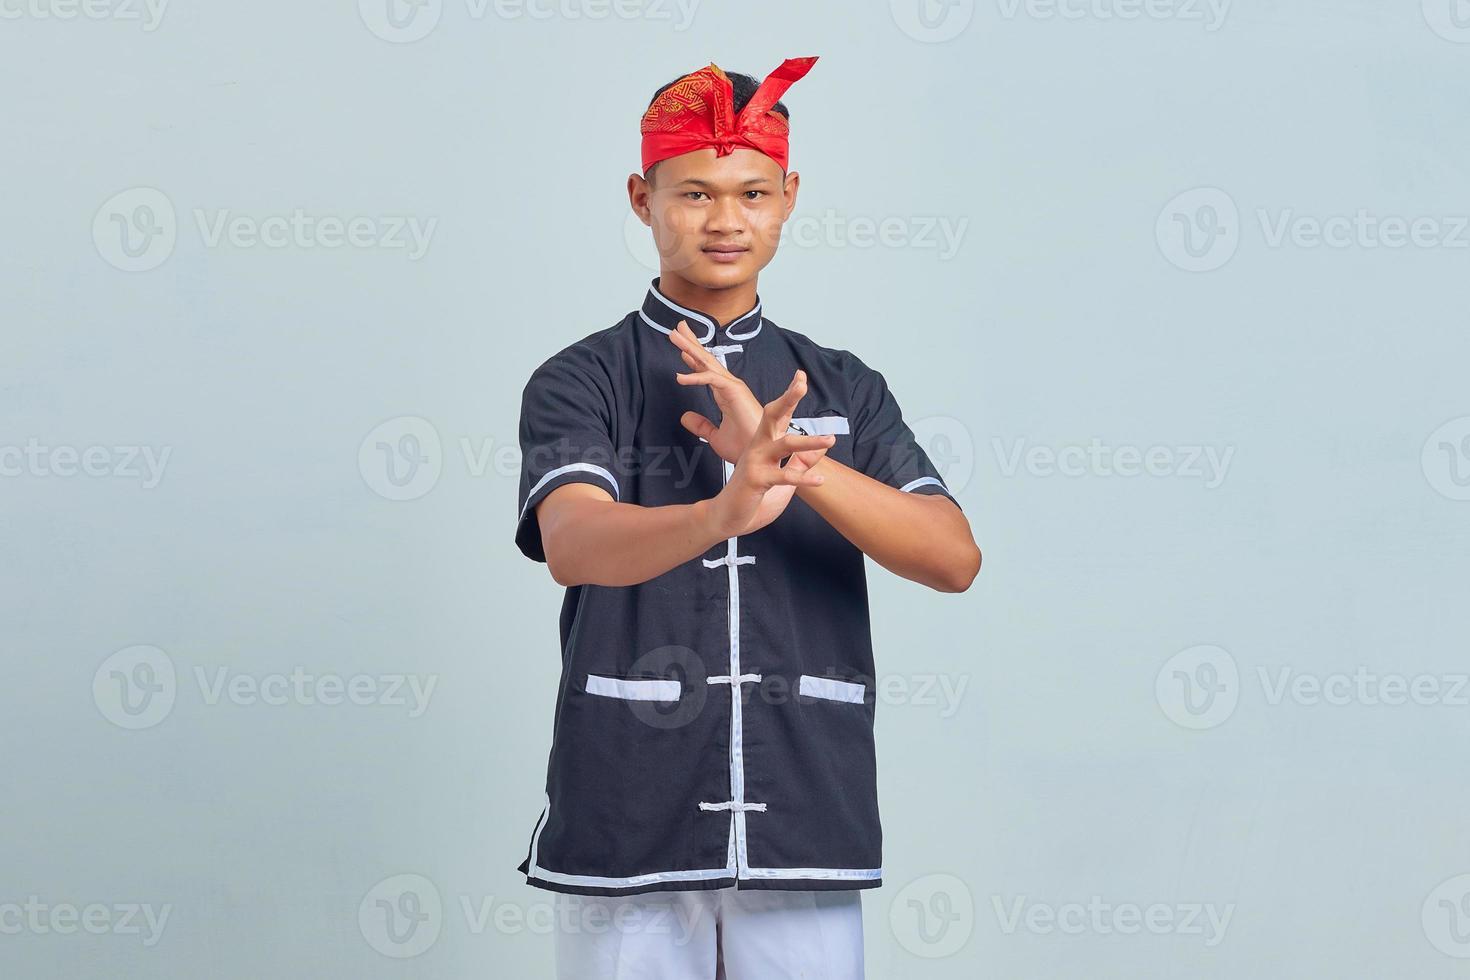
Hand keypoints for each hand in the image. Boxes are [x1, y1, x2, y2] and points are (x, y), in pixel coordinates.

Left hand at [669, 321, 761, 463]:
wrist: (759, 457)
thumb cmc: (744, 447)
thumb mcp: (715, 436)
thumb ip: (701, 425)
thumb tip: (685, 417)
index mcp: (725, 394)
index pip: (706, 371)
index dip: (693, 359)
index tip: (682, 349)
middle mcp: (729, 387)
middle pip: (706, 360)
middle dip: (691, 343)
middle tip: (677, 328)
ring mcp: (733, 387)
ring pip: (707, 363)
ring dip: (690, 347)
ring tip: (675, 334)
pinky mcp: (735, 392)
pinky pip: (712, 380)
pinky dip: (696, 377)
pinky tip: (680, 377)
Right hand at [708, 370, 834, 537]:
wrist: (726, 518)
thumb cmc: (753, 498)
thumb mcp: (783, 480)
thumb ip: (799, 465)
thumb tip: (820, 450)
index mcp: (764, 444)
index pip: (778, 415)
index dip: (789, 396)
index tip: (801, 377)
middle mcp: (758, 448)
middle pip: (772, 416)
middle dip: (788, 399)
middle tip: (801, 384)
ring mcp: (756, 462)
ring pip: (784, 445)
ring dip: (808, 441)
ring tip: (830, 439)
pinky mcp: (756, 480)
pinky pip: (783, 477)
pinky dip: (803, 478)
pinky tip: (820, 480)